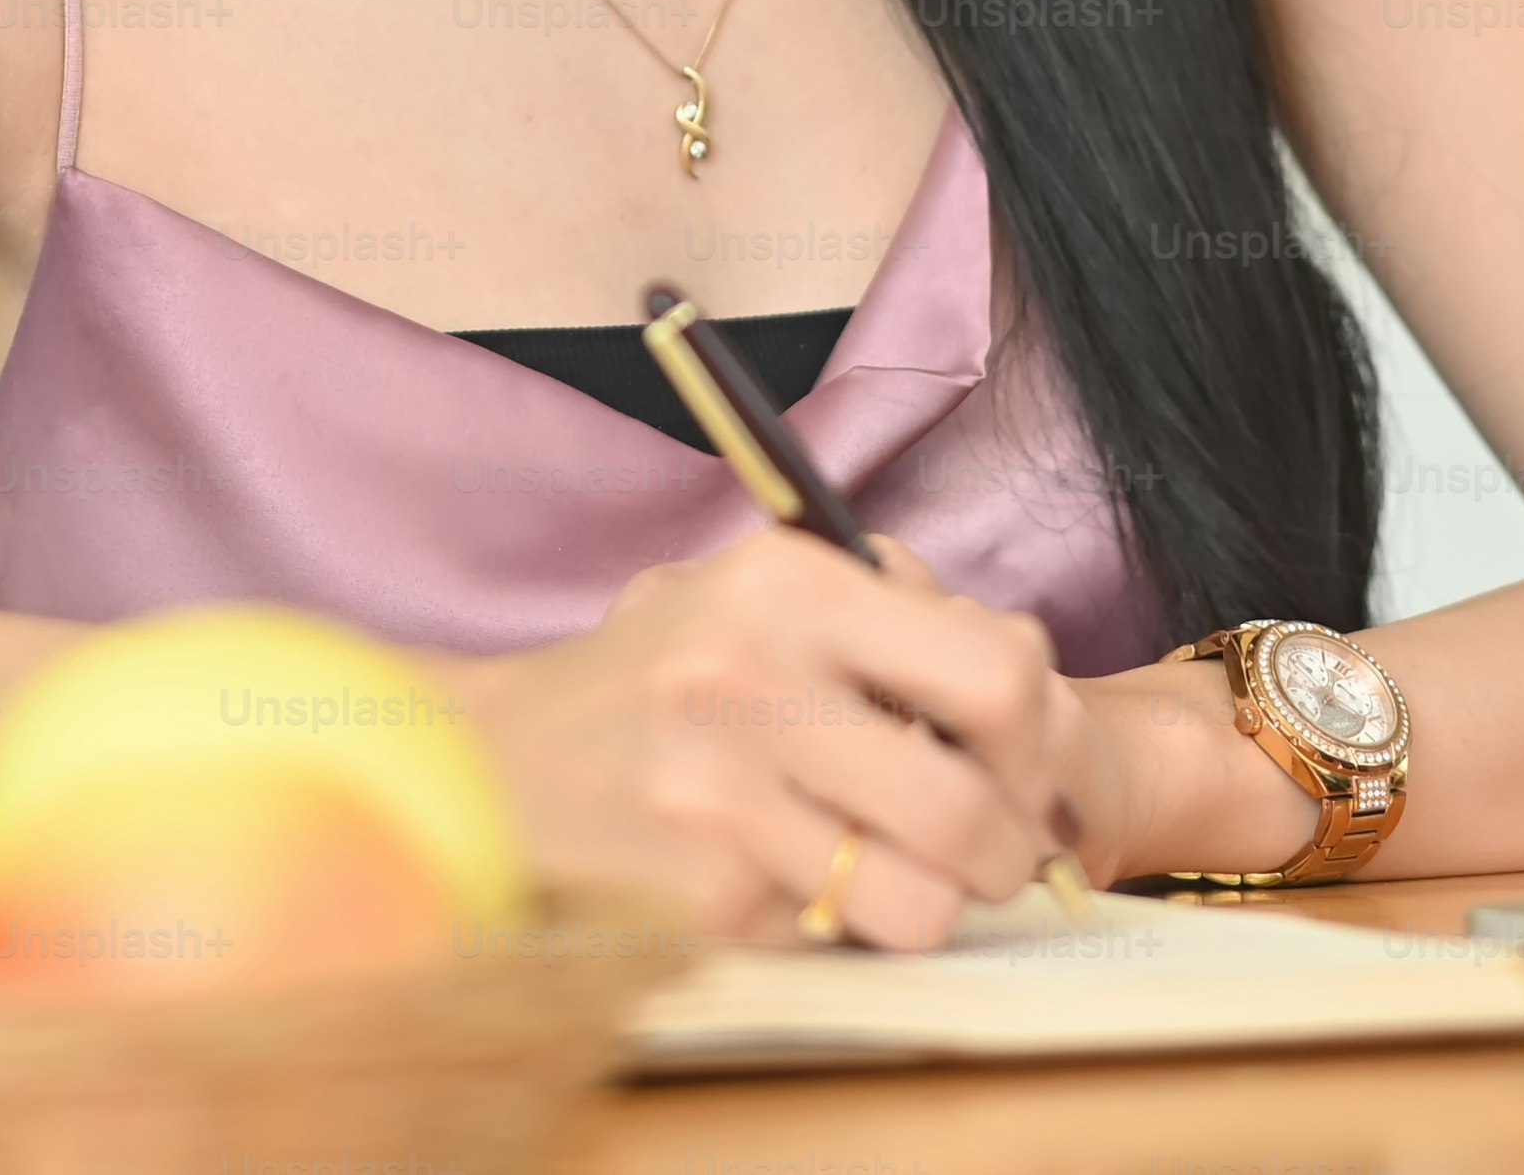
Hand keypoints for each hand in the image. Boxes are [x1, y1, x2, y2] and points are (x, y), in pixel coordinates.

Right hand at [446, 532, 1105, 948]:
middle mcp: (750, 681)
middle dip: (1004, 852)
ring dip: (929, 905)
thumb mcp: (758, 596)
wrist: (491, 760)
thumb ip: (895, 615)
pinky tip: (778, 877)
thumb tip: (1032, 681)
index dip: (1032, 737)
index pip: (999, 673)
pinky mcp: (694, 896)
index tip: (1009, 761)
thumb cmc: (659, 678)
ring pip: (916, 904)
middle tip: (985, 854)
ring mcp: (716, 798)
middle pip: (968, 809)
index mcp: (788, 585)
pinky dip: (827, 923)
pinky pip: (829, 938)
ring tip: (893, 874)